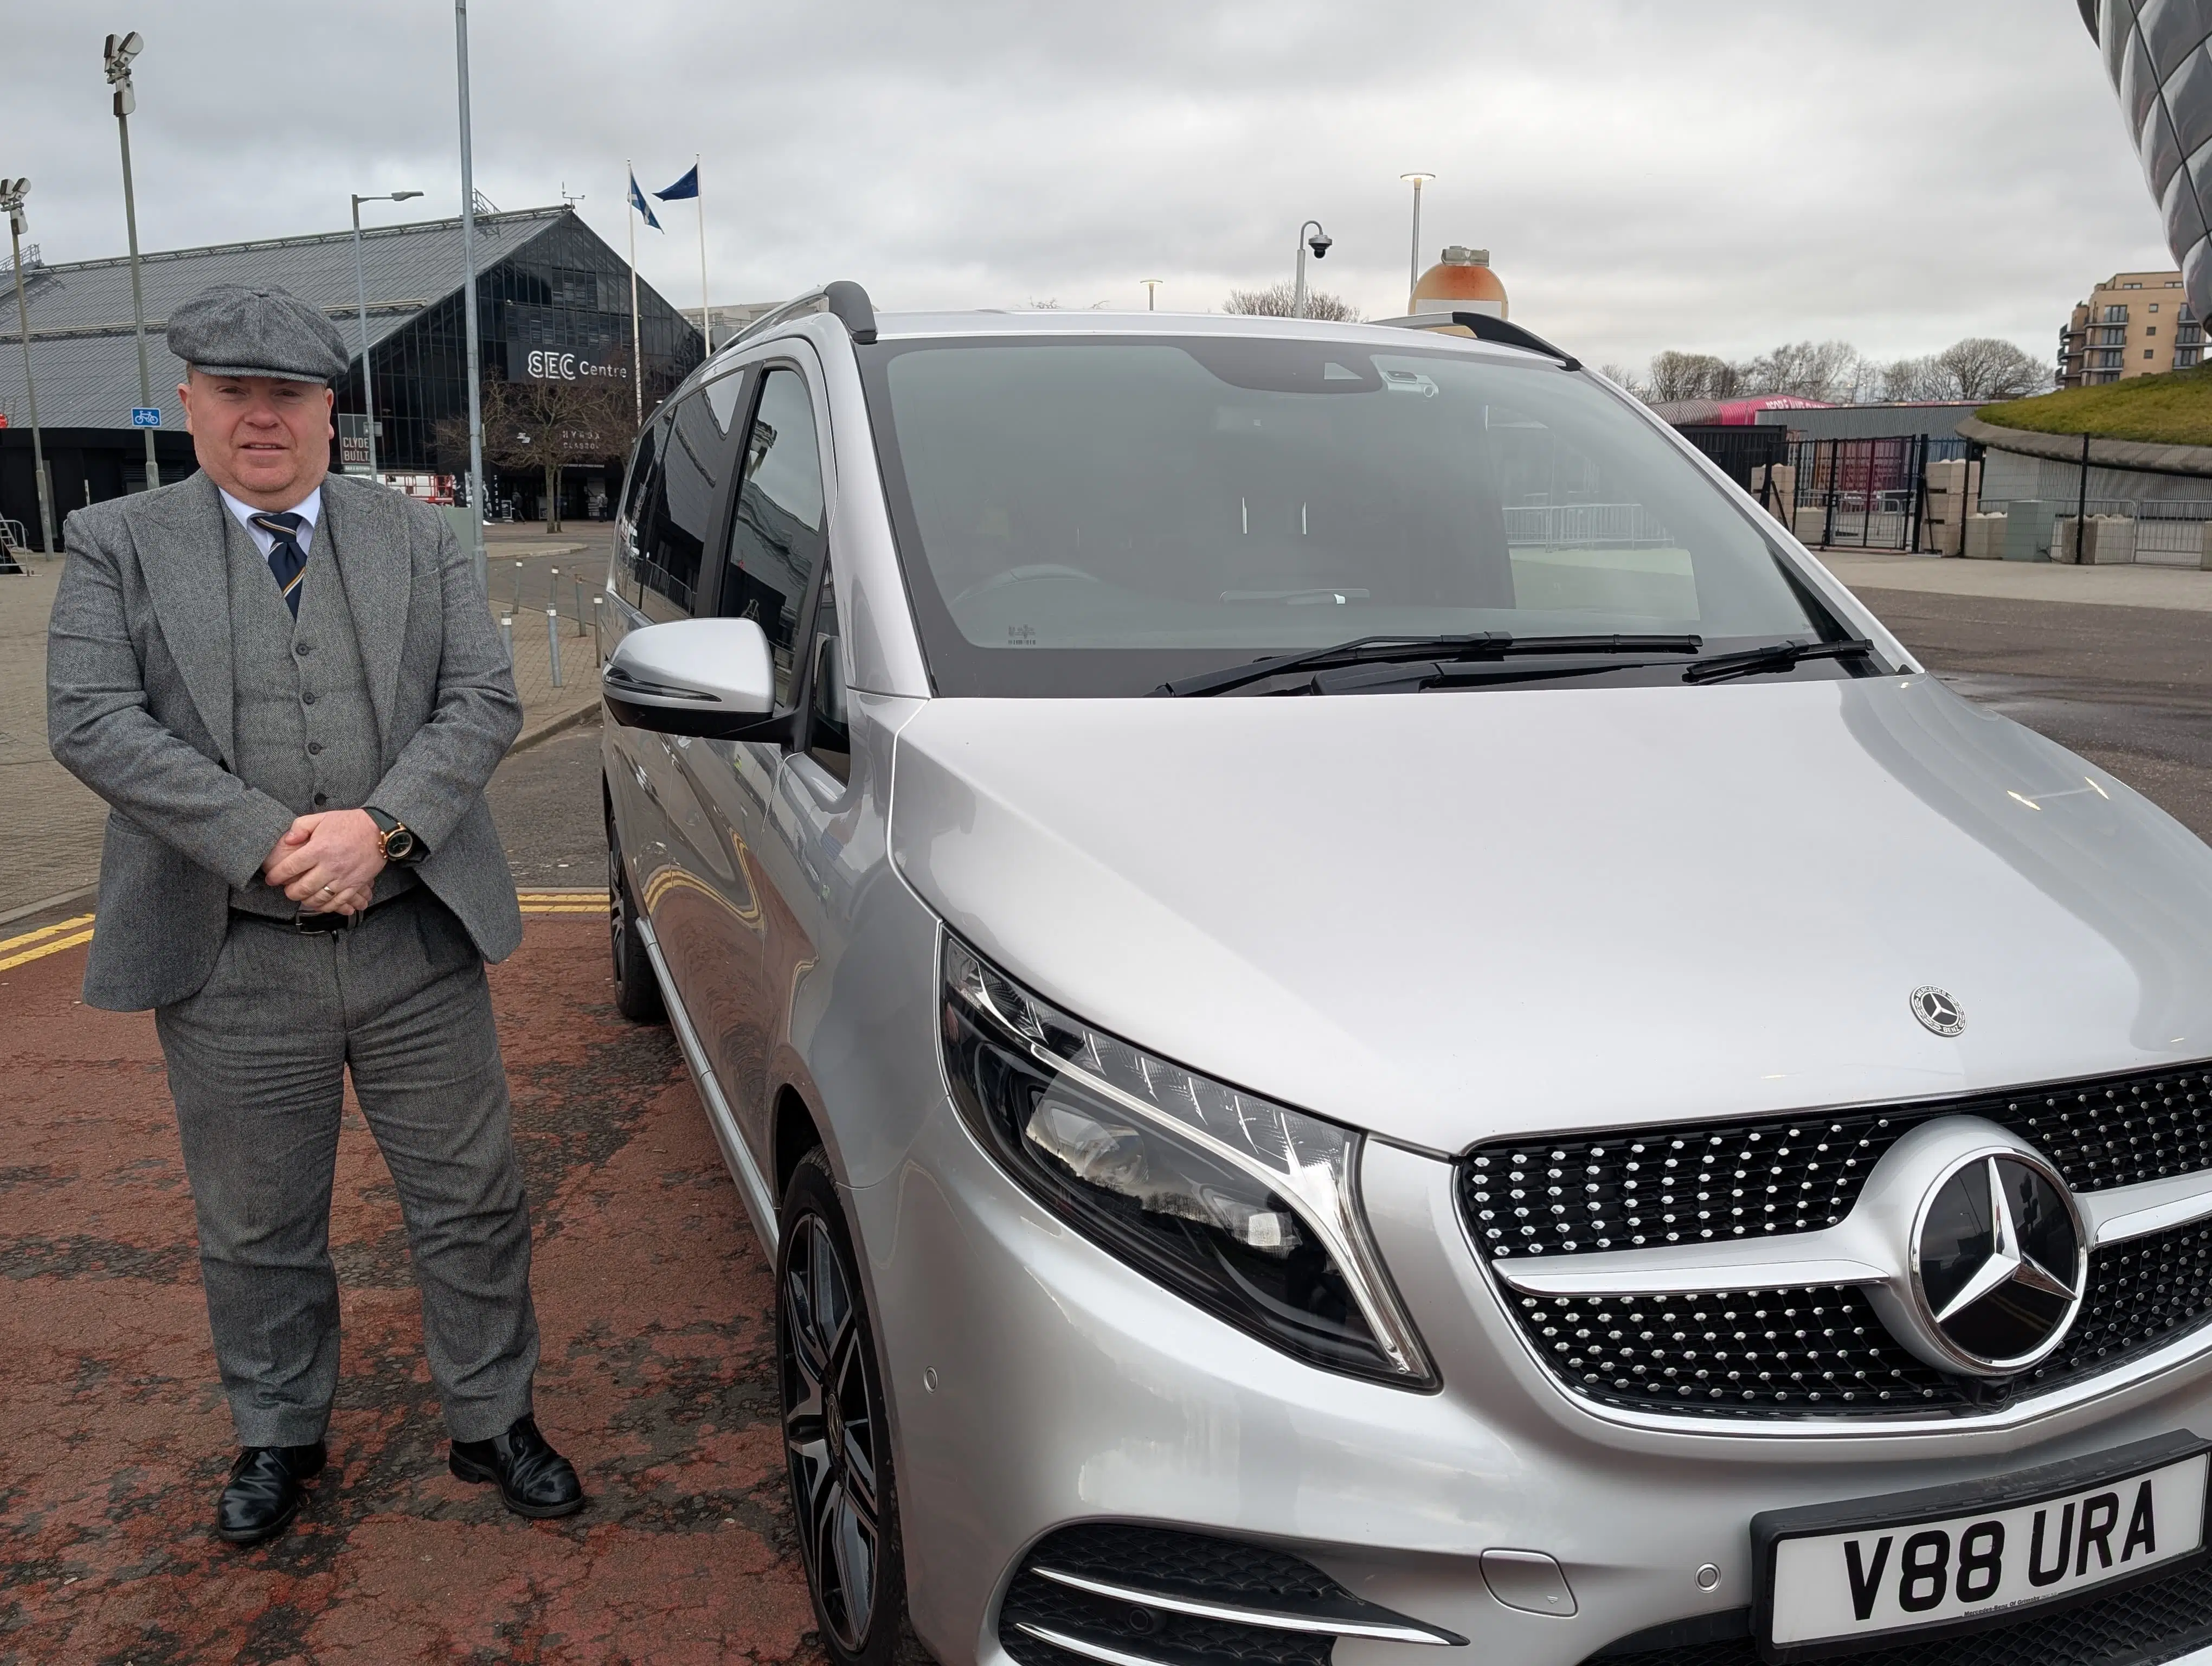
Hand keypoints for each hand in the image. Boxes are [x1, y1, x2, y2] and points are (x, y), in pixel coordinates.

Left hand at [263, 810, 385, 907]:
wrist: (380, 831)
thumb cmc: (350, 823)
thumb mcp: (322, 817)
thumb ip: (300, 826)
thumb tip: (288, 840)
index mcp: (318, 849)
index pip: (290, 868)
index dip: (276, 876)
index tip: (271, 879)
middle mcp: (329, 866)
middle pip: (302, 888)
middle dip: (290, 892)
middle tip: (287, 889)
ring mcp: (343, 878)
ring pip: (318, 898)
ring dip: (306, 900)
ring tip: (302, 896)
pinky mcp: (355, 885)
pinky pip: (338, 902)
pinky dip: (326, 906)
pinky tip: (320, 903)